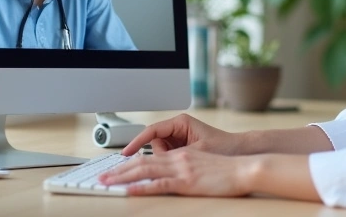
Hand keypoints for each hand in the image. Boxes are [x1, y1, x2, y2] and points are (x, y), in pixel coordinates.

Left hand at [100, 149, 256, 196]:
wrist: (244, 169)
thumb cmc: (227, 169)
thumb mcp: (201, 164)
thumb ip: (184, 167)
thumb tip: (169, 176)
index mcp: (181, 155)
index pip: (149, 157)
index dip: (129, 164)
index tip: (115, 171)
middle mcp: (178, 159)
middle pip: (142, 162)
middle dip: (119, 171)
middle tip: (102, 179)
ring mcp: (182, 170)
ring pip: (146, 171)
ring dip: (123, 178)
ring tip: (107, 184)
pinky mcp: (188, 182)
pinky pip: (161, 184)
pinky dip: (143, 187)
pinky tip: (131, 191)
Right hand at [120, 114, 242, 155]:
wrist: (239, 151)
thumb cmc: (223, 147)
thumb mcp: (196, 152)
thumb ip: (174, 155)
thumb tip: (155, 160)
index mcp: (181, 122)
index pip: (152, 131)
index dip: (137, 142)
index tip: (126, 152)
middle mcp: (178, 128)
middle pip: (153, 142)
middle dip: (153, 154)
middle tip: (151, 163)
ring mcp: (179, 137)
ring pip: (159, 151)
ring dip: (163, 160)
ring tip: (180, 164)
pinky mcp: (182, 147)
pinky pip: (167, 155)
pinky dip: (168, 162)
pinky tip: (177, 167)